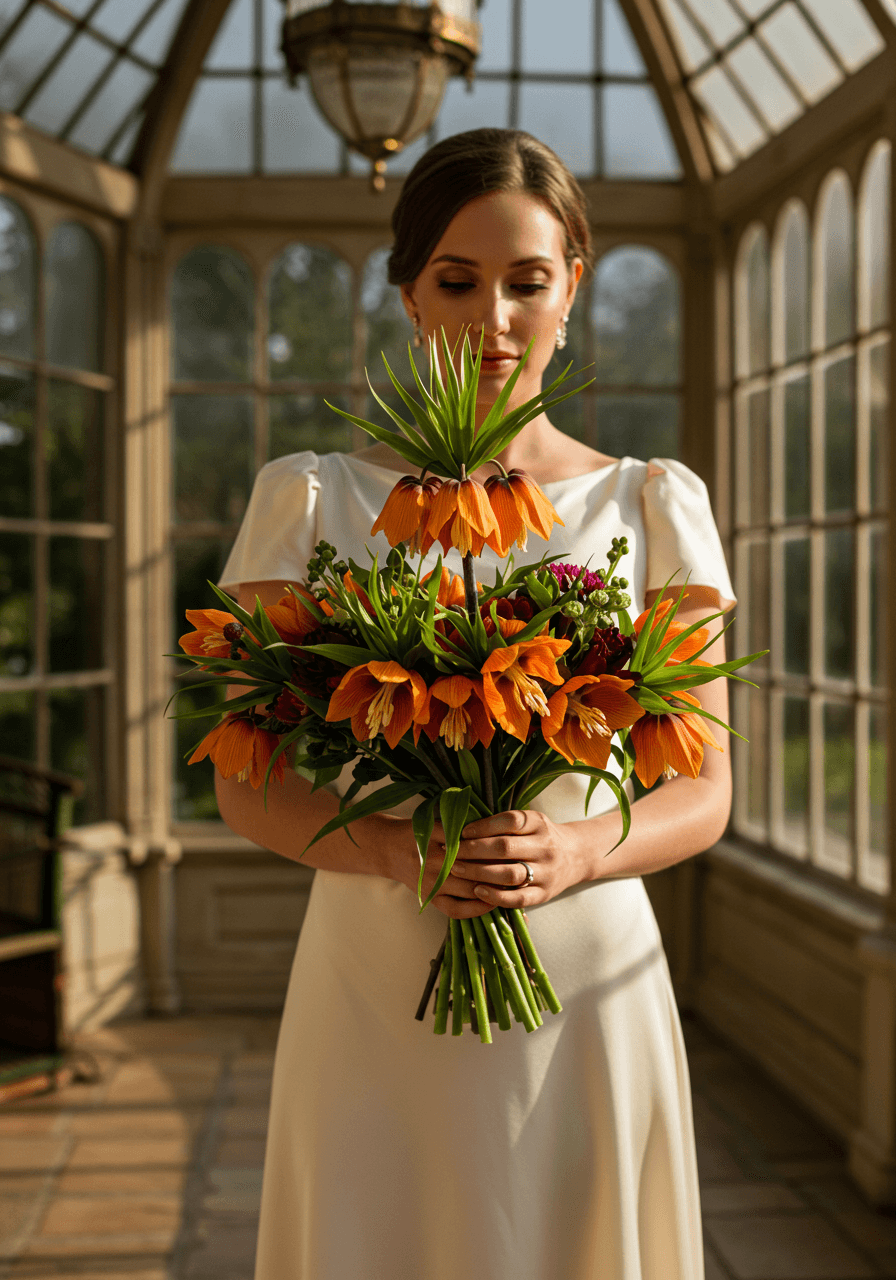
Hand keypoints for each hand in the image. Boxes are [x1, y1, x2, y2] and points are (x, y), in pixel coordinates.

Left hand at [392, 809, 586, 917]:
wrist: (576, 856)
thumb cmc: (542, 837)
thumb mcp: (531, 821)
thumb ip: (504, 823)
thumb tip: (464, 825)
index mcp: (539, 823)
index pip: (510, 821)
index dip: (483, 826)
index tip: (462, 831)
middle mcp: (545, 847)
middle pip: (505, 848)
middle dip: (473, 850)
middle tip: (450, 852)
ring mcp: (546, 872)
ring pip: (509, 874)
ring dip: (479, 872)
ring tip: (457, 869)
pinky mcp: (544, 894)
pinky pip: (518, 898)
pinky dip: (496, 895)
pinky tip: (477, 890)